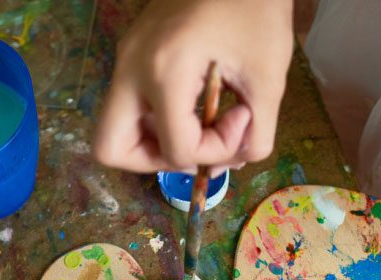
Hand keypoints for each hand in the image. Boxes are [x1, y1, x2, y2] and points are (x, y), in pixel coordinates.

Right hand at [93, 0, 294, 172]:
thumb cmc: (257, 10)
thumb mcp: (269, 78)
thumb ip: (257, 136)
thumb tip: (235, 163)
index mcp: (164, 71)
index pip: (176, 149)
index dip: (214, 151)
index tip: (242, 118)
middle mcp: (131, 67)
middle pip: (112, 147)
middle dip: (156, 161)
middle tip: (194, 148)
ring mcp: (126, 59)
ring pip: (115, 129)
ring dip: (156, 142)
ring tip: (199, 128)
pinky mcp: (132, 54)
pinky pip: (131, 104)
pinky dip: (158, 120)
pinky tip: (195, 107)